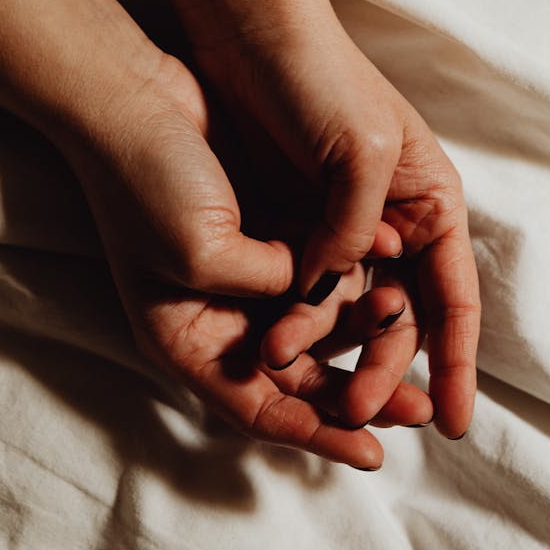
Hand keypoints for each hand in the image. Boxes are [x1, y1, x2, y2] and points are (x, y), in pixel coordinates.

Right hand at [61, 56, 424, 467]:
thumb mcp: (202, 250)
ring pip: (317, 330)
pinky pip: (321, 277)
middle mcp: (221, 319)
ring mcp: (247, 279)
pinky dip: (354, 285)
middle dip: (356, 396)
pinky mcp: (269, 238)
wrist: (133, 95)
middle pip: (298, 380)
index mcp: (187, 341)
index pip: (261, 409)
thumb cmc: (147, 181)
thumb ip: (270, 283)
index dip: (318, 435)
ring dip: (361, 337)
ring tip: (405, 332)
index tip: (373, 453)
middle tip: (415, 408)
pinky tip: (391, 286)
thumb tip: (323, 288)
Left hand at [198, 16, 480, 439]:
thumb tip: (333, 290)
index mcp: (429, 202)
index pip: (453, 299)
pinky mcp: (293, 228)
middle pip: (401, 318)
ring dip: (336, 354)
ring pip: (349, 314)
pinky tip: (283, 352)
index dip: (456, 363)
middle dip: (385, 368)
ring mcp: (341, 229)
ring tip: (312, 385)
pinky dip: (298, 325)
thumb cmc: (317, 79)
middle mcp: (391, 224)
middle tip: (362, 411)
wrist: (246, 35)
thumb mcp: (362, 151)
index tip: (453, 420)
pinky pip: (303, 294)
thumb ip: (357, 229)